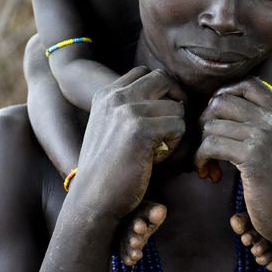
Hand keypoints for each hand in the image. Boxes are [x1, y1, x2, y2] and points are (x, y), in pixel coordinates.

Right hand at [73, 67, 185, 218]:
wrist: (92, 199)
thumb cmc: (107, 168)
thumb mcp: (109, 127)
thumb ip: (128, 107)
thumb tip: (166, 94)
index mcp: (106, 94)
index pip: (144, 72)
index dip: (161, 89)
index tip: (163, 112)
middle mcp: (115, 97)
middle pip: (163, 79)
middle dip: (176, 99)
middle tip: (173, 125)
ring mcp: (127, 111)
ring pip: (176, 106)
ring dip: (176, 128)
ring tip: (160, 148)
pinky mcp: (140, 129)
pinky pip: (178, 126)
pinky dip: (175, 144)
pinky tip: (158, 158)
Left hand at [196, 77, 271, 243]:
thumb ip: (263, 123)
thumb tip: (224, 104)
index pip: (248, 84)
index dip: (225, 94)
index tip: (216, 116)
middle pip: (223, 101)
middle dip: (206, 121)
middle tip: (206, 143)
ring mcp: (265, 136)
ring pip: (212, 124)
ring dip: (201, 145)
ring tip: (206, 163)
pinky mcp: (252, 156)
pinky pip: (210, 145)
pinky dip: (201, 158)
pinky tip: (207, 172)